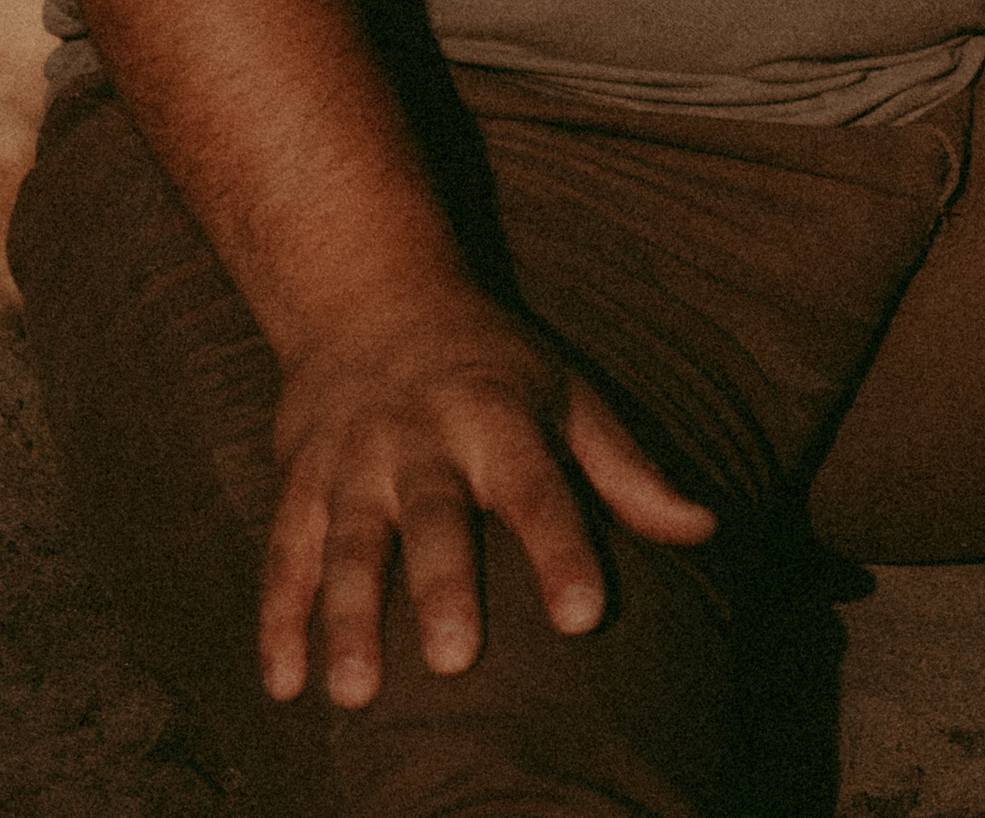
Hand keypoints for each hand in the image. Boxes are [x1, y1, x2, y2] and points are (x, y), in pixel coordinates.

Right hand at [260, 290, 715, 709]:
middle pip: (434, 514)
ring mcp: (355, 457)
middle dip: (441, 584)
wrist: (370, 291)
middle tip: (455, 660)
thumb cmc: (493, 363)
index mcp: (498, 413)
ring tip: (356, 693)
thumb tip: (707, 528)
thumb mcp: (566, 395)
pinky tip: (283, 684)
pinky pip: (286, 551)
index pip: (538, 486)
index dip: (562, 548)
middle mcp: (423, 435)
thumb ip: (627, 471)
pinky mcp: (301, 478)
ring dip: (348, 615)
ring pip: (349, 539)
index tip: (585, 616)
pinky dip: (277, 618)